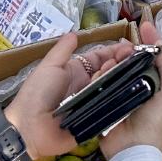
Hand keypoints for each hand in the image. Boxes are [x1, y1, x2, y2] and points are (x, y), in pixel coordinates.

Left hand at [8, 32, 138, 157]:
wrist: (30, 127)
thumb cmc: (37, 93)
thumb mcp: (49, 67)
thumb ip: (63, 50)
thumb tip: (75, 32)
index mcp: (77, 72)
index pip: (100, 58)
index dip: (114, 51)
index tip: (129, 47)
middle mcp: (87, 86)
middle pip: (110, 72)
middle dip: (121, 62)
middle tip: (131, 57)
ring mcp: (93, 103)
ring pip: (113, 88)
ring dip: (120, 78)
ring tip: (128, 70)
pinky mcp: (96, 121)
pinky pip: (111, 109)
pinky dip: (121, 101)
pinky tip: (131, 92)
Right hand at [101, 21, 161, 159]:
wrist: (133, 150)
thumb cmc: (155, 122)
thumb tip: (161, 45)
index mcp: (156, 85)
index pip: (153, 58)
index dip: (151, 40)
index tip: (144, 24)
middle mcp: (138, 87)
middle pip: (130, 60)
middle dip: (126, 50)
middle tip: (122, 47)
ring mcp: (120, 95)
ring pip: (115, 69)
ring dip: (113, 61)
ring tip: (112, 61)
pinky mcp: (104, 102)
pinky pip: (101, 83)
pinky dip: (101, 75)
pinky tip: (101, 72)